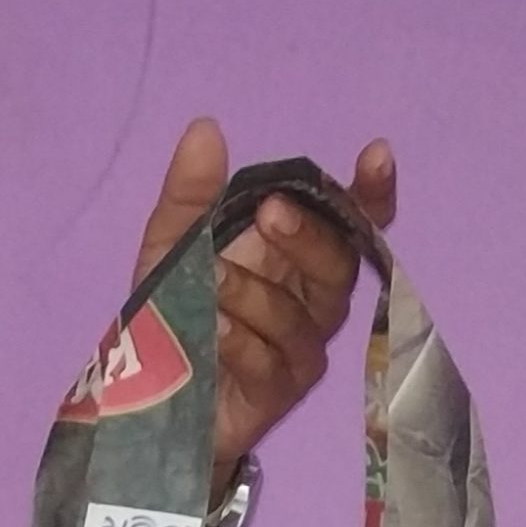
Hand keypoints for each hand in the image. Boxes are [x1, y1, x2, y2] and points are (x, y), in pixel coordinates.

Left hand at [130, 122, 396, 498]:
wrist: (148, 398)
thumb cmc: (174, 314)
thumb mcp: (169, 247)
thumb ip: (190, 193)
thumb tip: (205, 128)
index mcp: (295, 255)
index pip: (349, 220)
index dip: (371, 192)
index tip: (377, 154)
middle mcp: (311, 300)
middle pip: (338, 264)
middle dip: (307, 235)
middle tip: (269, 212)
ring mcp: (300, 349)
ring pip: (302, 315)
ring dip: (256, 291)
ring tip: (212, 278)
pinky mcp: (279, 392)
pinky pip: (272, 361)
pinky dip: (242, 340)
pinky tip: (214, 328)